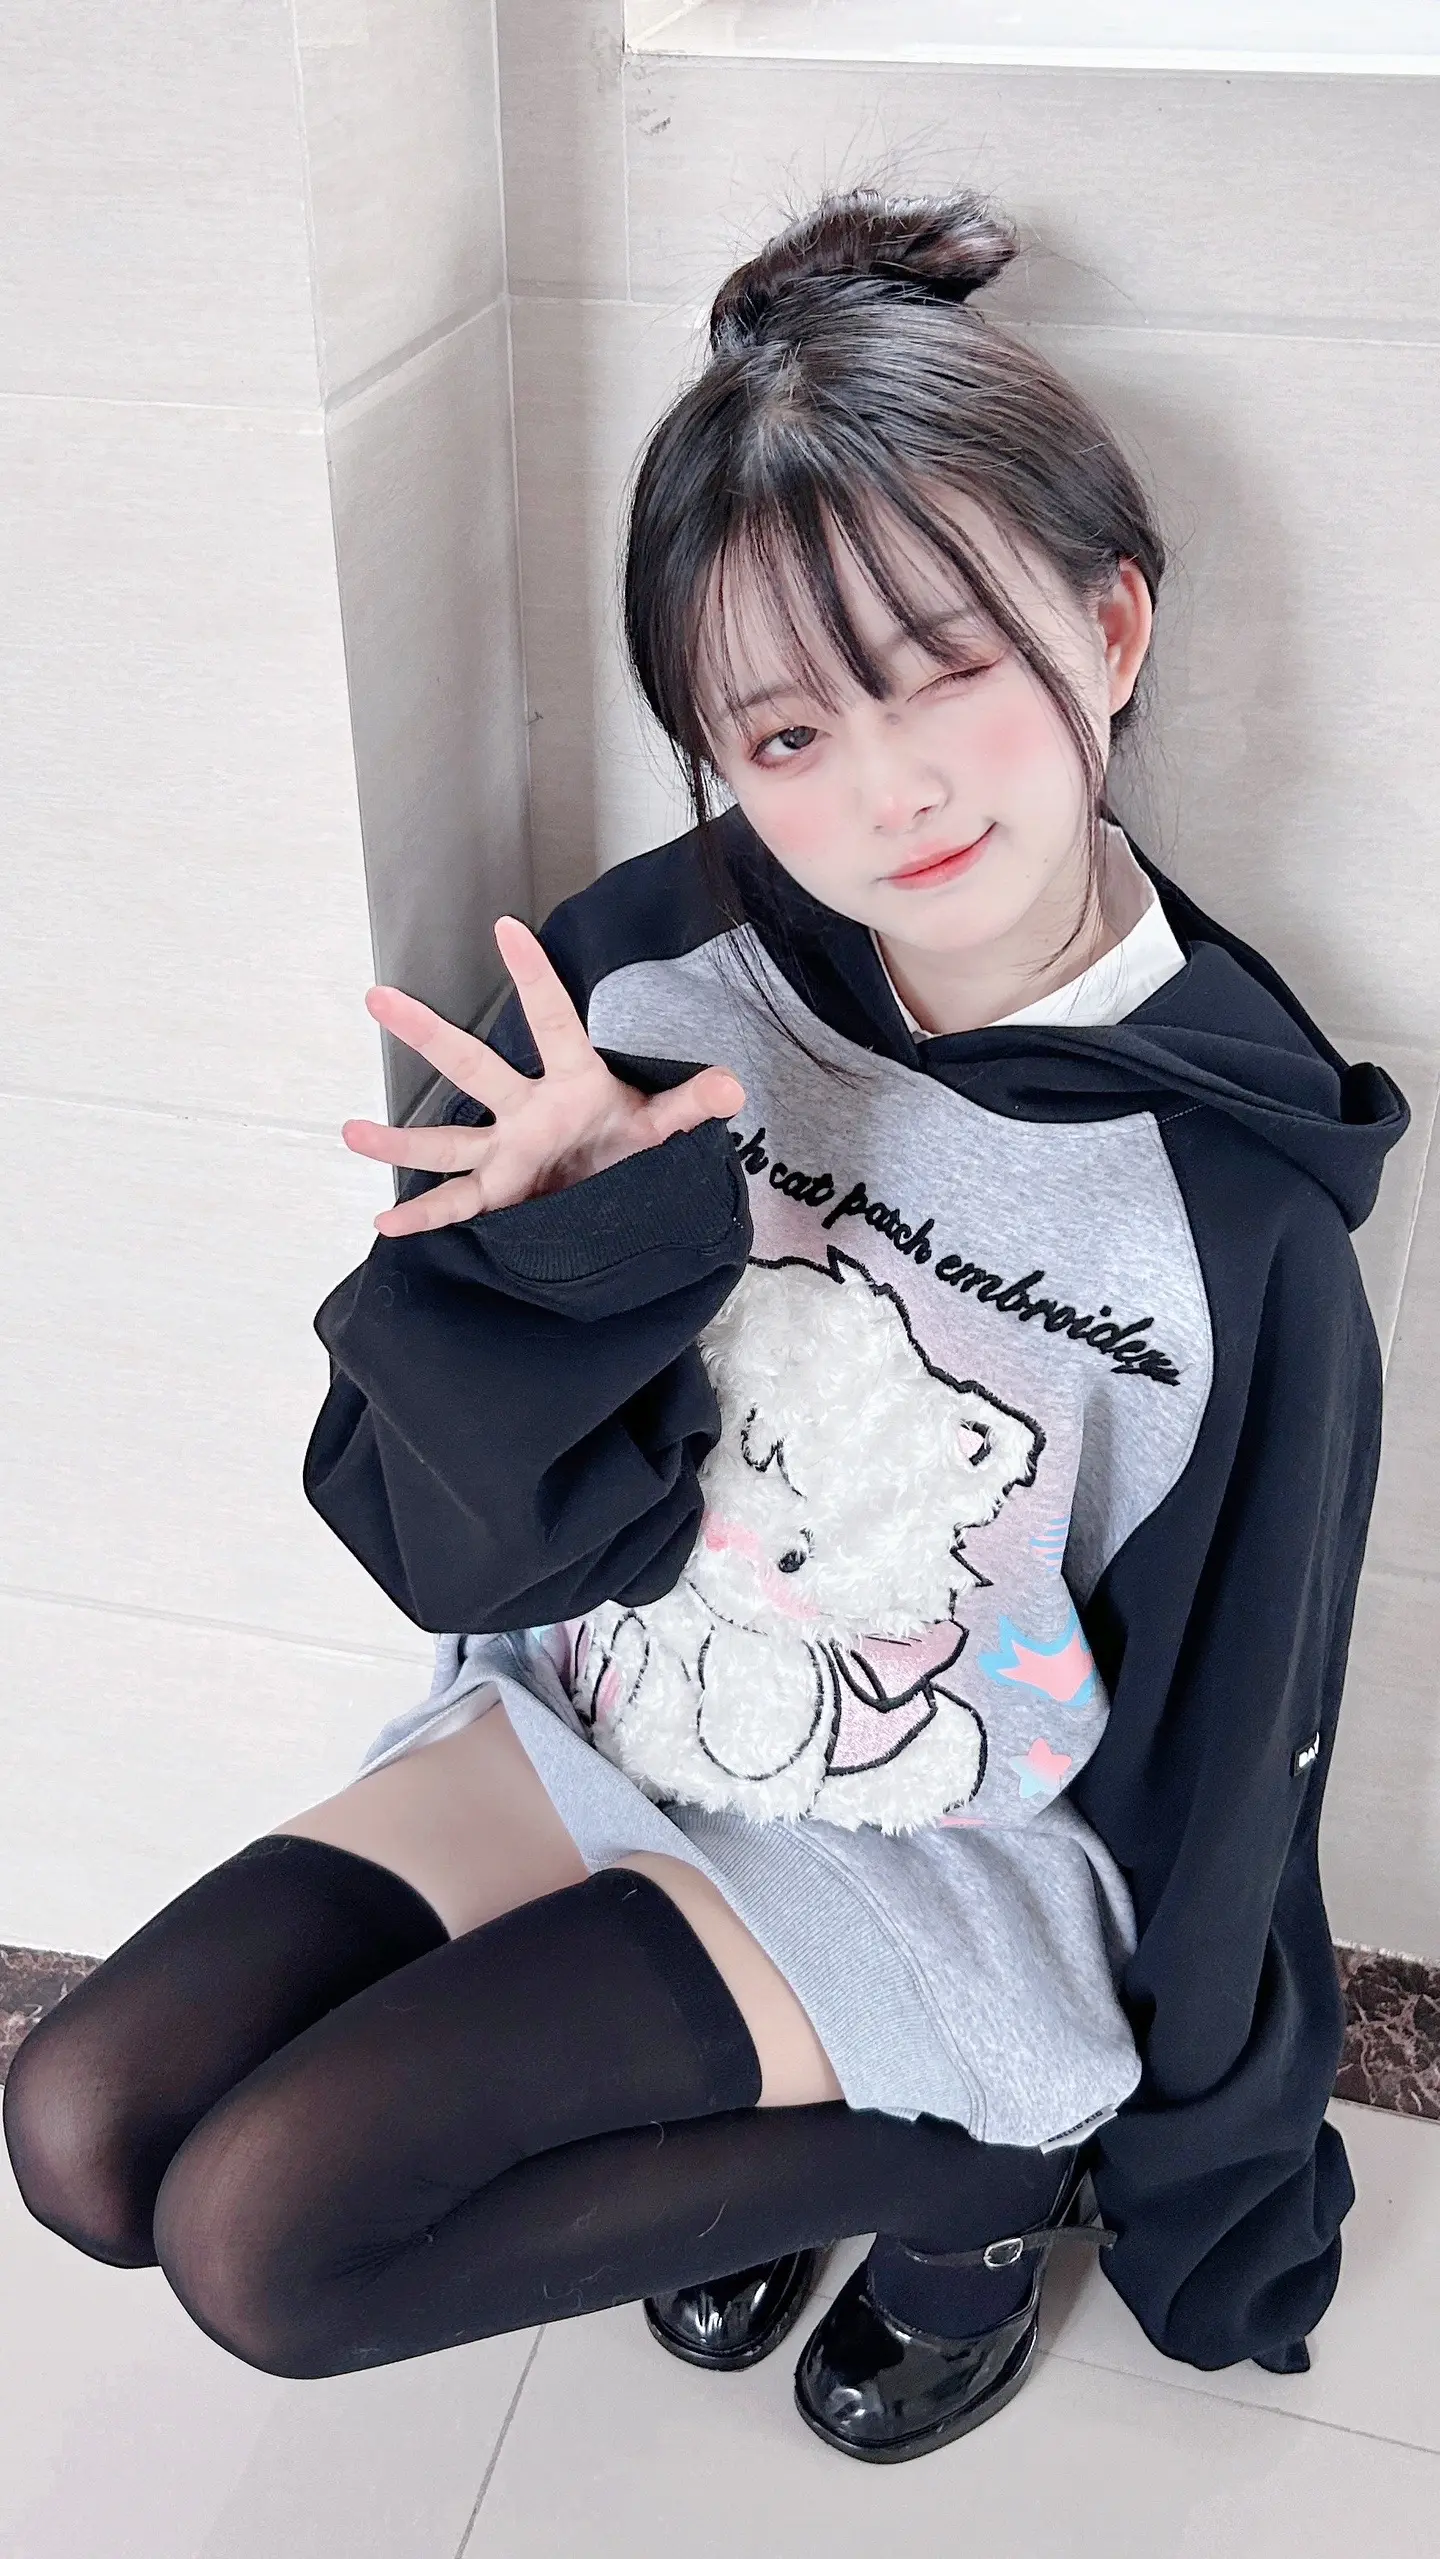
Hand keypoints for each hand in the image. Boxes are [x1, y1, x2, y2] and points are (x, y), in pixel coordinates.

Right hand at [343, 915, 745, 1237]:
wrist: (625, 1203)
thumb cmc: (635, 1152)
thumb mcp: (665, 1130)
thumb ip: (690, 1105)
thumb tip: (732, 1085)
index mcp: (573, 1083)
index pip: (552, 1020)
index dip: (534, 977)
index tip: (507, 928)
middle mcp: (527, 1111)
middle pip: (471, 1066)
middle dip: (426, 1032)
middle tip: (378, 996)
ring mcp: (507, 1154)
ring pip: (444, 1141)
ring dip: (399, 1138)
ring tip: (350, 1131)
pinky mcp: (500, 1196)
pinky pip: (455, 1205)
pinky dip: (423, 1216)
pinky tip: (386, 1223)